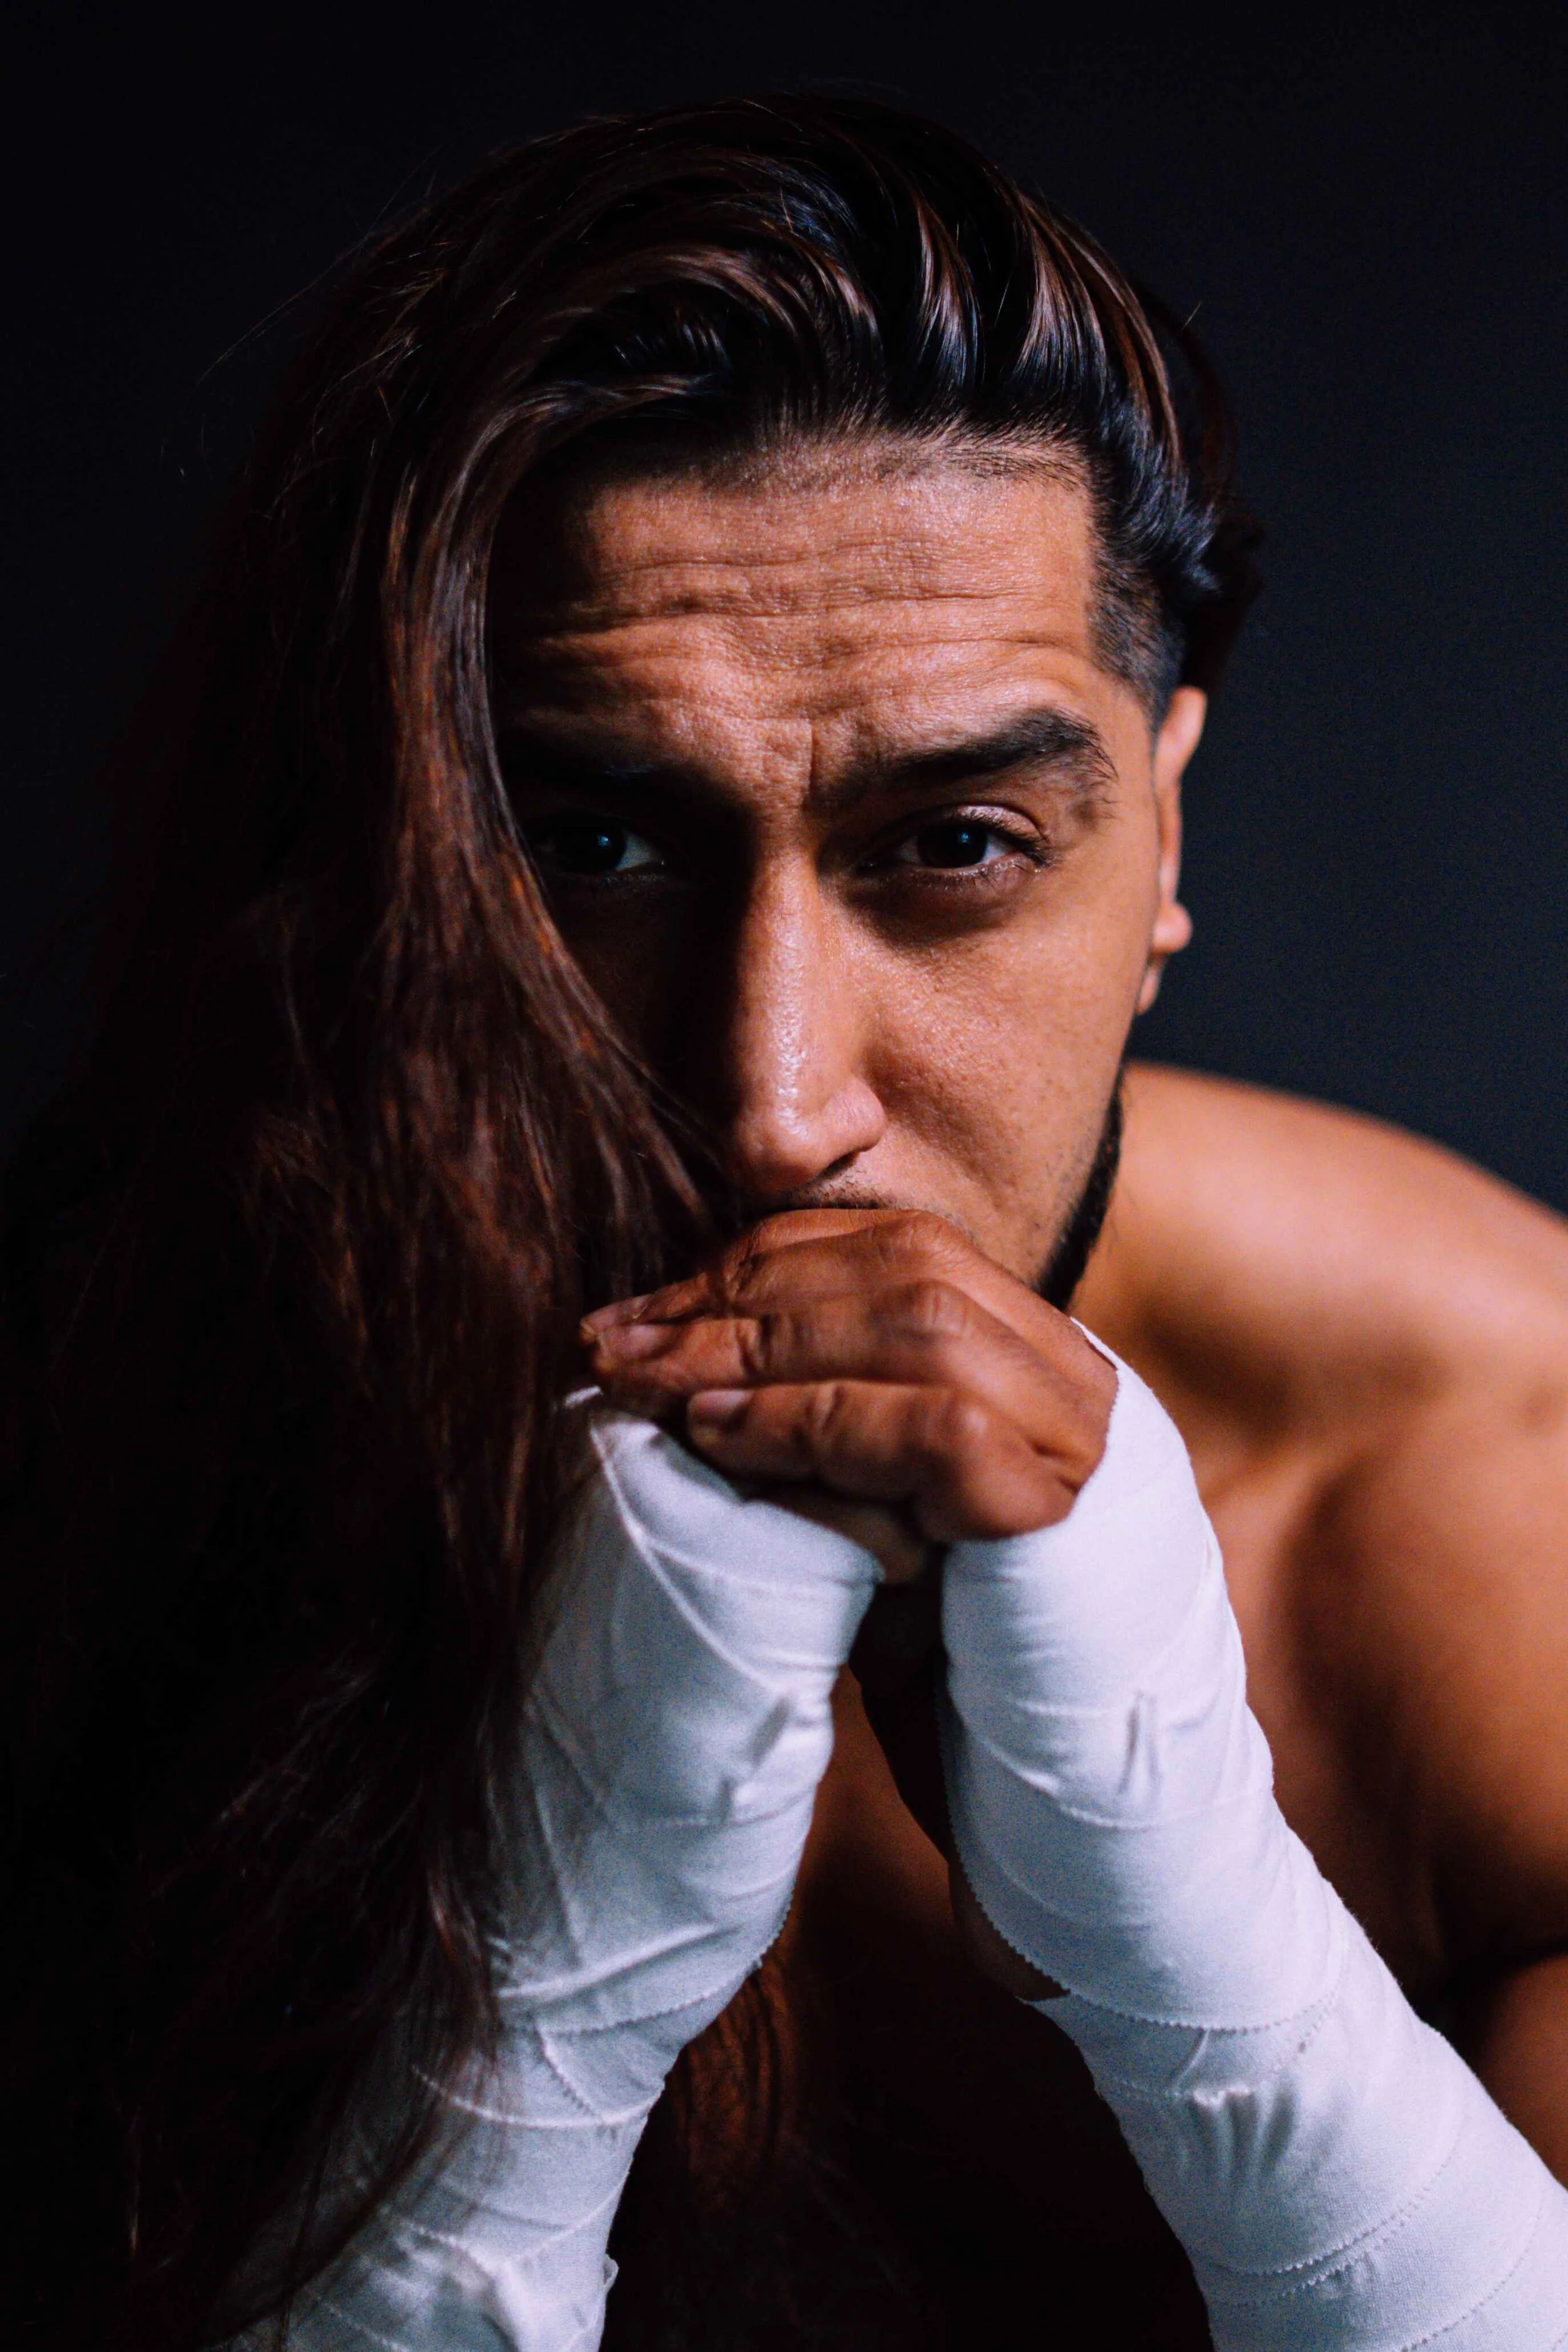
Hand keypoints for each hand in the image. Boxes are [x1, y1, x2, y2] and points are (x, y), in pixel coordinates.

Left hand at [583, 1208, 1111, 2003]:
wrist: (1103, 1859)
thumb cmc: (978, 1713)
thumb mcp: (889, 1544)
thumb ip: (835, 1452)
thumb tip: (693, 1378)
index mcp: (1052, 1378)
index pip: (909, 1251)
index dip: (771, 1260)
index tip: (651, 1305)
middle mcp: (1088, 1393)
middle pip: (909, 1266)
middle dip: (744, 1289)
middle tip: (610, 1339)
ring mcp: (1099, 1453)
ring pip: (923, 1325)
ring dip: (759, 1342)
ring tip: (643, 1382)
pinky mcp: (1078, 1529)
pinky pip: (936, 1432)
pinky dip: (812, 1422)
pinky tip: (717, 1436)